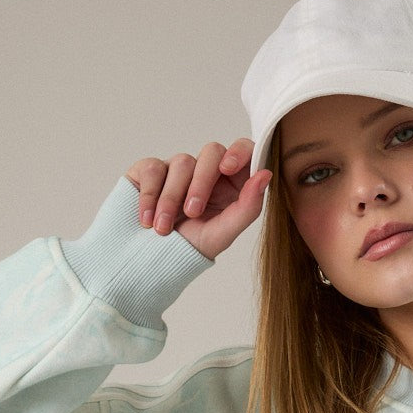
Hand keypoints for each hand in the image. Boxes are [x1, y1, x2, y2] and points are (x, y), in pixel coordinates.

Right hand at [125, 141, 271, 261]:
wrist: (148, 260)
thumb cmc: (189, 248)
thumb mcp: (223, 234)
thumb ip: (248, 207)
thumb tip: (266, 175)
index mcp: (231, 184)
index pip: (244, 151)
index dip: (238, 151)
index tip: (228, 168)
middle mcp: (207, 172)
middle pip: (212, 152)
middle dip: (201, 182)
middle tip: (191, 213)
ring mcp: (178, 169)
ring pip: (182, 162)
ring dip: (171, 198)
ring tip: (163, 229)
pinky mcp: (151, 170)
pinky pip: (153, 169)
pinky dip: (150, 196)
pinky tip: (147, 219)